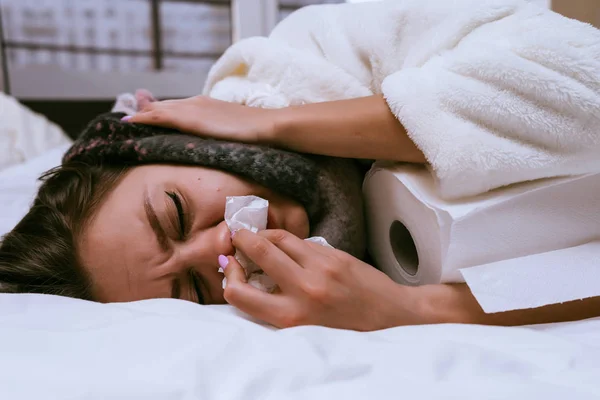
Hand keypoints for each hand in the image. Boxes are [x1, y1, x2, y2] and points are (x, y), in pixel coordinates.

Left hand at [126, 95, 276, 143]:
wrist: (267, 127)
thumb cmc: (258, 135)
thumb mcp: (237, 135)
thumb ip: (225, 136)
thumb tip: (222, 144)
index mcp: (208, 106)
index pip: (179, 109)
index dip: (160, 113)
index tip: (145, 117)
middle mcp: (197, 103)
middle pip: (166, 107)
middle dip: (147, 112)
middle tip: (127, 118)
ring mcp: (193, 108)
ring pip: (160, 109)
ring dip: (142, 115)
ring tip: (125, 121)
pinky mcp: (190, 117)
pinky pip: (160, 116)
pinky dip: (143, 118)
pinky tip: (129, 122)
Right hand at [221, 229, 424, 330]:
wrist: (390, 315)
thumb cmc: (345, 327)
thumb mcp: (305, 327)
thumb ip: (276, 304)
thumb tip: (246, 279)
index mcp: (292, 316)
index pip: (239, 293)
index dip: (229, 278)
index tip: (233, 269)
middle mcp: (305, 290)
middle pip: (259, 250)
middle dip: (242, 239)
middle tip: (237, 238)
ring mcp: (322, 268)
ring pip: (280, 238)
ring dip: (264, 234)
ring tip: (260, 238)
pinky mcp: (335, 254)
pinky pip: (302, 241)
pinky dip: (289, 241)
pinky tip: (287, 245)